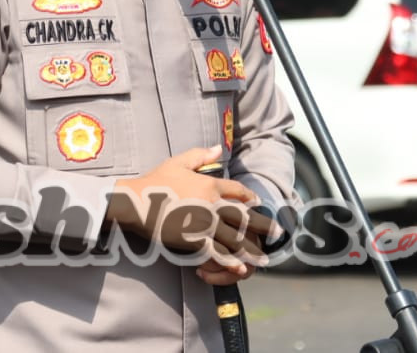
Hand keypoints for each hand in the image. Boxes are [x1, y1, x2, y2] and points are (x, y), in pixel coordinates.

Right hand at [107, 146, 277, 274]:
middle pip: (244, 217)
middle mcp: (212, 205)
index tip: (257, 203)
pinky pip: (217, 253)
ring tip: (264, 256)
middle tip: (278, 231)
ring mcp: (205, 224)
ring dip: (252, 248)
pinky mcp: (194, 241)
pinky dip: (231, 261)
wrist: (138, 201)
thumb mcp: (178, 162)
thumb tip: (219, 147)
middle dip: (263, 224)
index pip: (237, 191)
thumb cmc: (156, 180)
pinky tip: (242, 268)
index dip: (249, 197)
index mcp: (210, 185)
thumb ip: (201, 155)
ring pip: (235, 238)